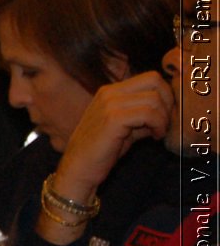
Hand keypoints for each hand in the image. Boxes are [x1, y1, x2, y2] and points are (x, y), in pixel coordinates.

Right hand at [52, 71, 174, 201]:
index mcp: (110, 92)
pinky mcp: (113, 119)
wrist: (79, 168)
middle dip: (168, 102)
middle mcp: (109, 93)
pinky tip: (154, 137)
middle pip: (154, 81)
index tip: (163, 115)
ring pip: (154, 98)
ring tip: (158, 133)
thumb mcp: (125, 127)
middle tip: (164, 122)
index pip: (150, 78)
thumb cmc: (101, 150)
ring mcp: (109, 104)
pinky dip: (158, 125)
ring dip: (163, 118)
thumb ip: (142, 116)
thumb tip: (167, 110)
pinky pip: (148, 113)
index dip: (165, 94)